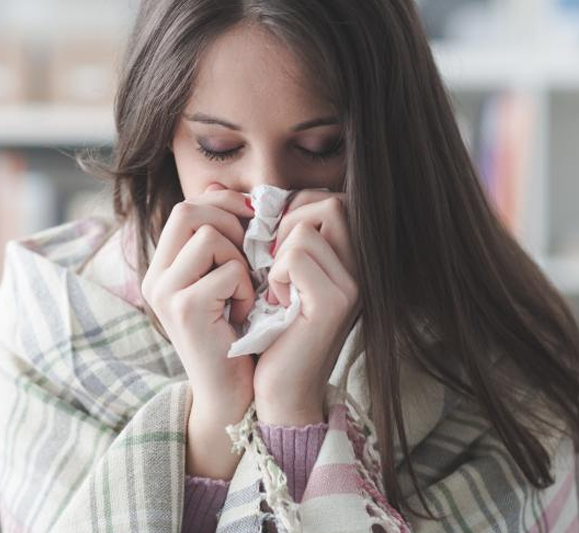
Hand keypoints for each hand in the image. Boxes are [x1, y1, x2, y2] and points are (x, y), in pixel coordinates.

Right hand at [141, 182, 256, 477]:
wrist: (232, 395)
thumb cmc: (237, 336)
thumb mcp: (225, 281)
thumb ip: (222, 241)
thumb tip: (229, 190)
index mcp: (163, 267)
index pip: (186, 206)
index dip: (224, 204)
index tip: (252, 223)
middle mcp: (155, 276)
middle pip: (190, 210)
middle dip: (231, 224)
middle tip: (250, 256)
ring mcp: (165, 292)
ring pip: (210, 237)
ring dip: (240, 260)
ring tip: (243, 291)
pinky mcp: (184, 309)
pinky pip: (228, 270)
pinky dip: (246, 289)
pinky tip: (244, 313)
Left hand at [253, 189, 361, 425]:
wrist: (278, 390)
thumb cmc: (270, 332)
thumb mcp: (271, 275)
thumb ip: (268, 234)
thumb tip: (216, 187)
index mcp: (349, 259)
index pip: (329, 199)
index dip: (293, 211)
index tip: (273, 246)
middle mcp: (361, 269)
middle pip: (328, 203)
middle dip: (287, 224)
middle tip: (272, 263)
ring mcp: (353, 285)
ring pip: (307, 228)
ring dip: (277, 255)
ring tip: (276, 289)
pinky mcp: (335, 303)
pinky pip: (297, 257)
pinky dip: (275, 275)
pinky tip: (276, 303)